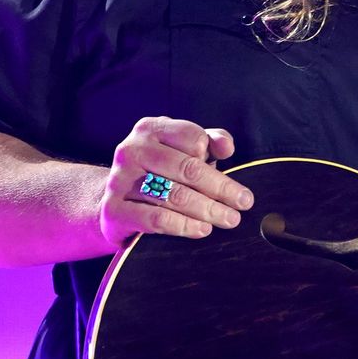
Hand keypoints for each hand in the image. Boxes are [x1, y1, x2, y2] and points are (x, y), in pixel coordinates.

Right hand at [99, 116, 250, 245]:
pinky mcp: (114, 210)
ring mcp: (120, 180)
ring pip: (174, 195)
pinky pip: (156, 219)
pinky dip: (184, 225)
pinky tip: (202, 229)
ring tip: (228, 219)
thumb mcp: (183, 150)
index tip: (233, 176)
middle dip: (221, 188)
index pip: (193, 137)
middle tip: (243, 205)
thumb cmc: (159, 172)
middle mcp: (132, 149)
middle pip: (187, 168)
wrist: (114, 201)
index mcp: (150, 129)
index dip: (215, 156)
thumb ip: (210, 141)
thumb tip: (226, 146)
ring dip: (207, 209)